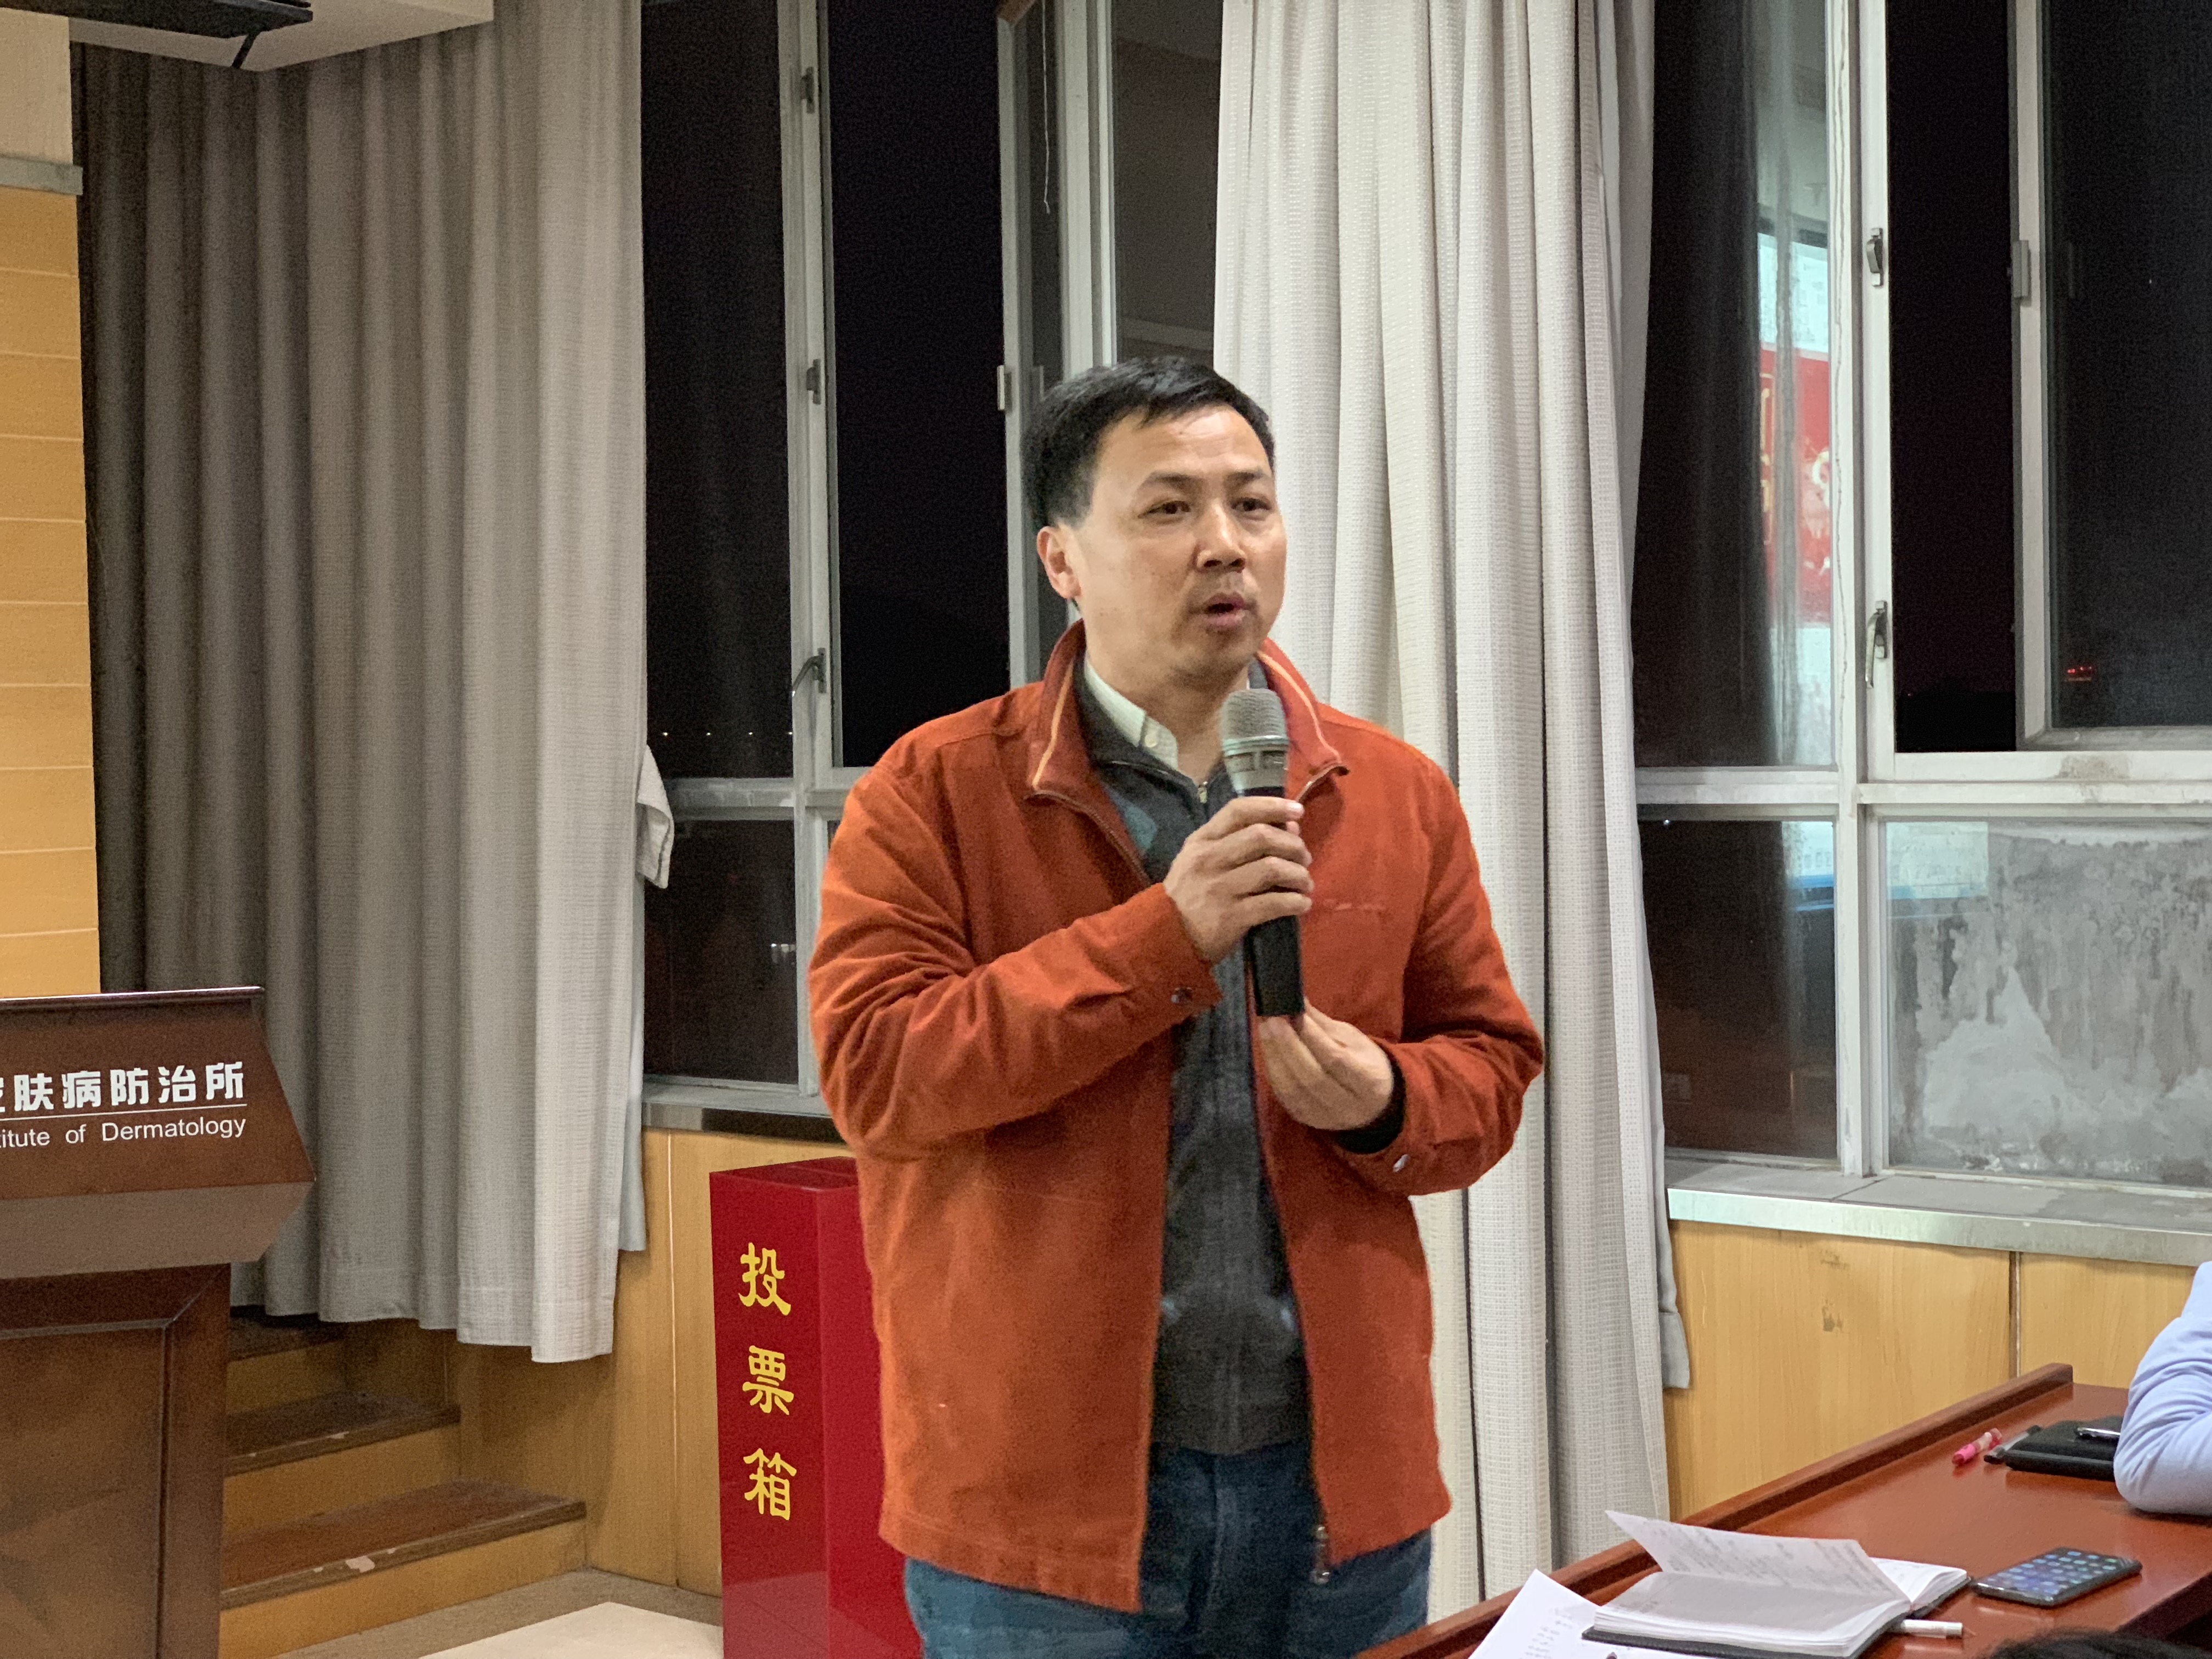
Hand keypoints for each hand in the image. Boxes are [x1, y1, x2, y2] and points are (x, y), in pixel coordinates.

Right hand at [1163, 795, 1312, 962]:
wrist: (1165, 937)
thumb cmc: (1189, 894)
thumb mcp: (1202, 859)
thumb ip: (1240, 840)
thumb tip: (1290, 825)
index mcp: (1202, 841)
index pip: (1239, 811)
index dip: (1273, 807)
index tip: (1298, 811)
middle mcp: (1209, 860)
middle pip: (1261, 837)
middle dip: (1292, 845)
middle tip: (1304, 858)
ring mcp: (1219, 888)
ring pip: (1271, 869)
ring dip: (1298, 875)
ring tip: (1305, 884)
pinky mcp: (1230, 917)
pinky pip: (1272, 904)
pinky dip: (1295, 902)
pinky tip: (1301, 904)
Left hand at [1257, 1005, 1395, 1132]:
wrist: (1375, 1104)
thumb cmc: (1364, 1063)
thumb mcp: (1354, 1040)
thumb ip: (1323, 1024)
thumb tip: (1296, 1001)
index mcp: (1368, 1082)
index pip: (1336, 1060)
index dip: (1313, 1036)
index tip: (1294, 1012)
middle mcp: (1348, 1105)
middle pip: (1312, 1077)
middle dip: (1288, 1045)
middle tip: (1272, 1019)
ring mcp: (1326, 1117)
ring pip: (1294, 1089)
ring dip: (1275, 1057)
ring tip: (1265, 1030)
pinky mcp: (1307, 1120)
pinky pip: (1285, 1096)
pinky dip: (1274, 1071)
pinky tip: (1268, 1050)